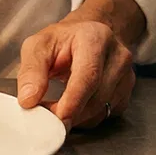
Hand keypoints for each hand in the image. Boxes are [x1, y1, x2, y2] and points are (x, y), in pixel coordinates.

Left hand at [16, 0, 142, 127]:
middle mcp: (117, 56)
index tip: (56, 117)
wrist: (88, 36)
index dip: (73, 100)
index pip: (88, 75)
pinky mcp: (126, 92)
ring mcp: (126, 75)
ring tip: (57, 106)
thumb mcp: (38, 46)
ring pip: (102, 110)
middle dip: (70, 112)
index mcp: (95, 38)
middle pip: (97, 97)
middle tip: (46, 116)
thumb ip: (31, 71)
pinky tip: (74, 105)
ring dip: (77, 116)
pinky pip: (106, 114)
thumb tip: (28, 100)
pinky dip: (86, 118)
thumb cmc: (63, 40)